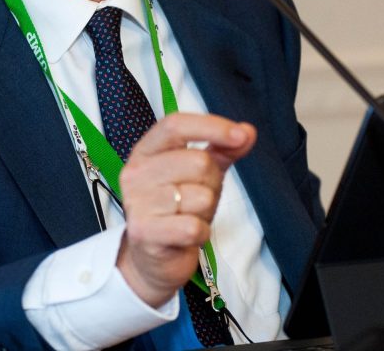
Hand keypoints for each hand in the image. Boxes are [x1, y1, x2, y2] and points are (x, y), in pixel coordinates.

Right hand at [114, 113, 256, 306]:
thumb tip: (248, 131)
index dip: (211, 127)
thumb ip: (222, 150)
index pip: (175, 125)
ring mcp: (137, 203)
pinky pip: (193, 226)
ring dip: (206, 211)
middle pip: (197, 162)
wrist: (152, 259)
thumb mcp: (199, 175)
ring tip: (189, 217)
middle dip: (212, 183)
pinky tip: (188, 235)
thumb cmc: (177, 210)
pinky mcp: (144, 232)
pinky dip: (201, 233)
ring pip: (200, 197)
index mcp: (146, 151)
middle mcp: (136, 173)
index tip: (240, 135)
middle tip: (200, 198)